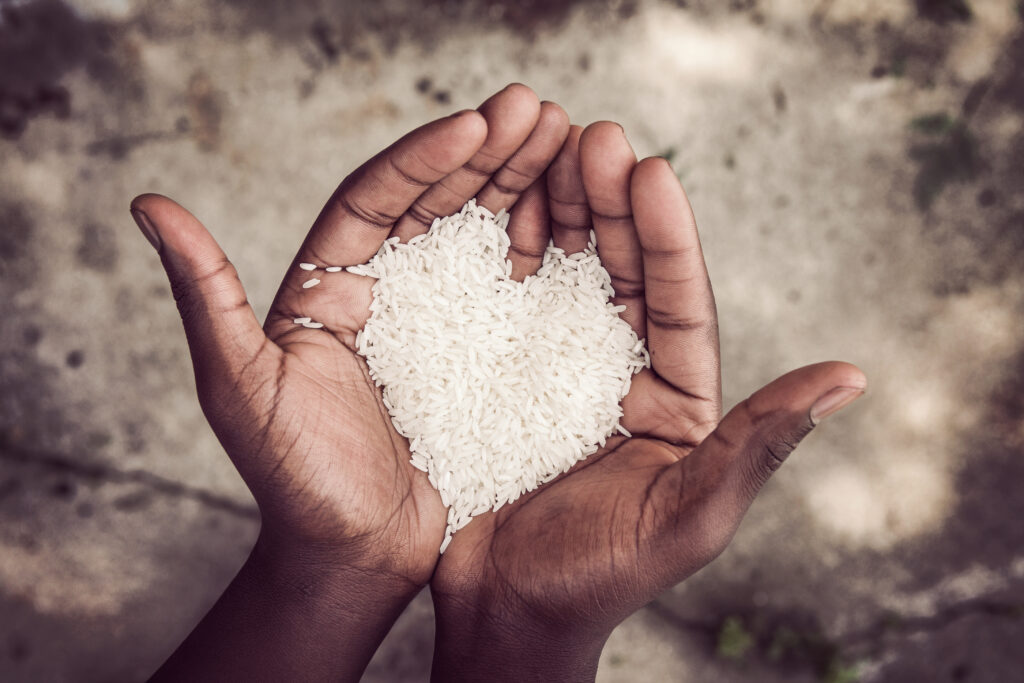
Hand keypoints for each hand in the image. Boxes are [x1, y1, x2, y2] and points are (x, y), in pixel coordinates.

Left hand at [136, 84, 569, 681]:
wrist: (353, 556)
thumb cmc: (293, 481)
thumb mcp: (241, 387)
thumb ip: (207, 295)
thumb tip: (145, 201)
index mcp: (327, 284)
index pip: (375, 199)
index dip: (424, 156)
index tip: (476, 122)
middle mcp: (384, 290)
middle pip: (436, 202)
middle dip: (487, 152)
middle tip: (541, 110)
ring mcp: (437, 323)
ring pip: (481, 236)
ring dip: (524, 187)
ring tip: (573, 145)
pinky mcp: (479, 357)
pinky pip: (514, 294)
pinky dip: (546, 254)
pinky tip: (581, 225)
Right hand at [429, 122, 866, 681]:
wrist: (502, 608)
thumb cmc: (596, 577)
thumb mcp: (687, 515)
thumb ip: (759, 444)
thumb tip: (851, 377)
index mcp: (676, 397)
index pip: (681, 301)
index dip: (668, 235)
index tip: (650, 170)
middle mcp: (623, 369)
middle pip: (625, 269)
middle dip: (610, 201)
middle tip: (591, 136)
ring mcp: (559, 366)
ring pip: (568, 271)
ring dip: (559, 208)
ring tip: (541, 150)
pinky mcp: (500, 371)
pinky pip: (504, 299)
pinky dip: (501, 249)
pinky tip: (490, 207)